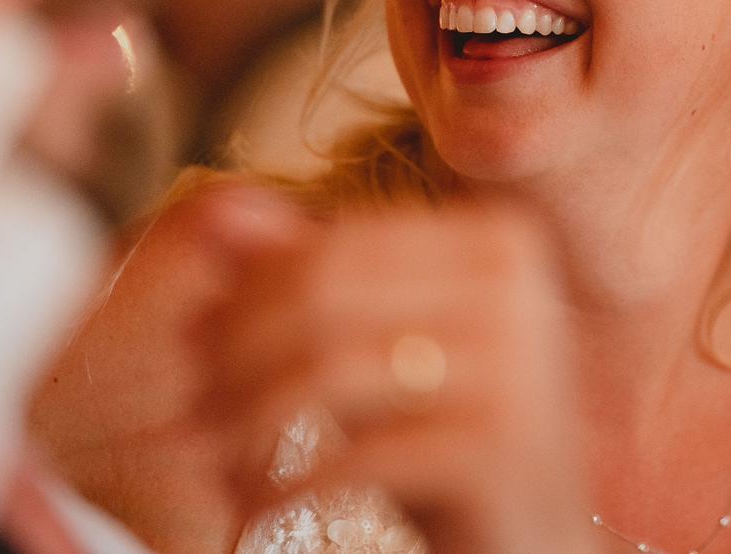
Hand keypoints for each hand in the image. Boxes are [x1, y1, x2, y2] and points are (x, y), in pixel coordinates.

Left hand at [197, 199, 590, 553]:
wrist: (533, 539)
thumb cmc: (445, 435)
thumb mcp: (377, 345)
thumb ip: (305, 273)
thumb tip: (217, 209)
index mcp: (496, 239)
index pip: (337, 244)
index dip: (249, 293)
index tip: (196, 343)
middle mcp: (517, 287)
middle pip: (327, 295)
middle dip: (237, 352)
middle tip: (197, 406)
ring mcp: (517, 366)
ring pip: (330, 369)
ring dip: (249, 419)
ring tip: (217, 458)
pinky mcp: (499, 449)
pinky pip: (358, 454)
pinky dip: (287, 484)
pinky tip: (256, 507)